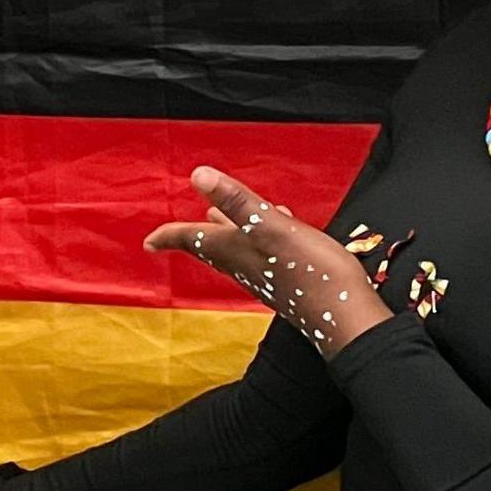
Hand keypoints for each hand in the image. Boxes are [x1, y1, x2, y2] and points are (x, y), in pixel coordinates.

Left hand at [144, 168, 390, 357]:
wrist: (342, 315)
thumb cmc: (309, 270)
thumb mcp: (269, 225)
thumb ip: (236, 200)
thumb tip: (198, 176)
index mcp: (234, 249)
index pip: (191, 239)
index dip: (168, 235)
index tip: (148, 241)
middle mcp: (243, 265)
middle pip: (210, 246)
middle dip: (194, 235)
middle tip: (176, 234)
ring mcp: (264, 274)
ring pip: (236, 249)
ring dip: (226, 233)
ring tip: (218, 220)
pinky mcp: (286, 279)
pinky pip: (262, 252)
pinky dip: (258, 236)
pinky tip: (276, 226)